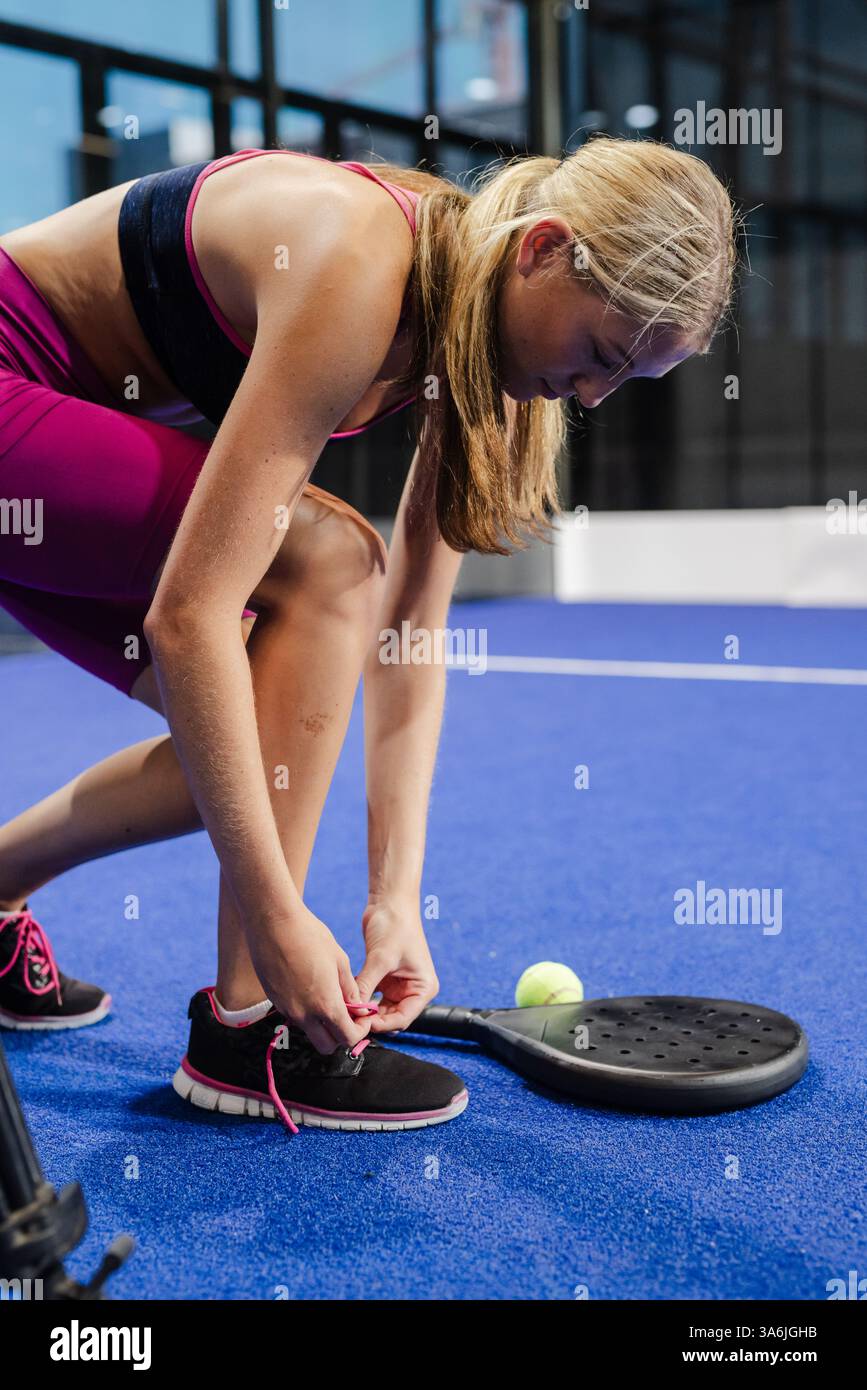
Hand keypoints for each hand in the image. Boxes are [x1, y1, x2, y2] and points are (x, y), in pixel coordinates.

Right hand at [249, 905, 371, 1055]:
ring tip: (329, 996)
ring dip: (322, 1024)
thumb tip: (357, 1007)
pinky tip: (310, 987)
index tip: (363, 1016)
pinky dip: (306, 1011)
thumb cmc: (310, 935)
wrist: (273, 922)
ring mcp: (286, 1009)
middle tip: (348, 1014)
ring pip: (309, 1032)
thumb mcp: (339, 960)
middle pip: (326, 1046)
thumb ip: (350, 989)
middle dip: (340, 1035)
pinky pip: (294, 1016)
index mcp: (325, 1005)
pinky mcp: (274, 1000)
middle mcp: (303, 1014)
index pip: (347, 1038)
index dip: (360, 1031)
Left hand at [356, 897, 438, 1033]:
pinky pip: (372, 996)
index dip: (383, 1024)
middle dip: (372, 1019)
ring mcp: (398, 985)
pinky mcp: (385, 978)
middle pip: (392, 1017)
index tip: (362, 1022)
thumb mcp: (381, 958)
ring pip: (380, 1009)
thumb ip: (367, 985)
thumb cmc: (395, 926)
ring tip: (348, 1011)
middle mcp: (413, 989)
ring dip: (365, 1010)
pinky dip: (361, 998)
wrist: (390, 902)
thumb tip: (352, 1010)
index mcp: (423, 988)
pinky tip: (348, 999)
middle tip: (351, 1020)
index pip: (403, 1018)